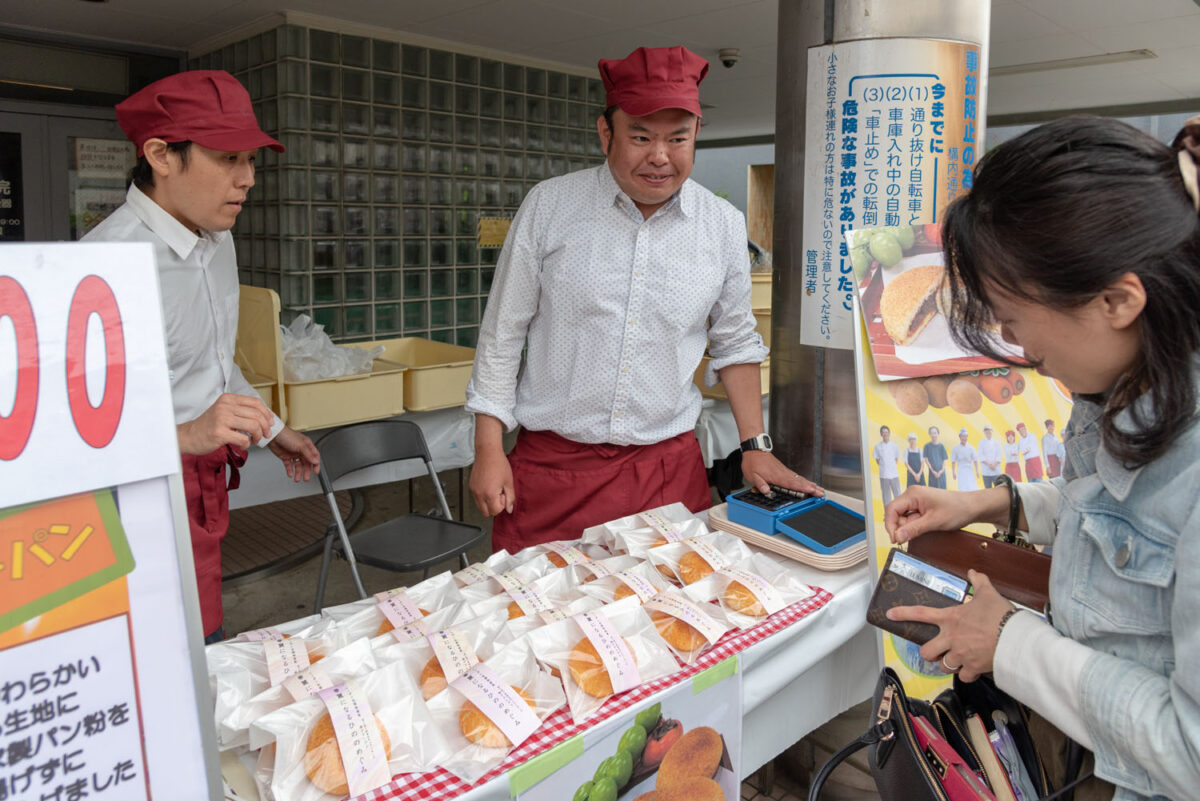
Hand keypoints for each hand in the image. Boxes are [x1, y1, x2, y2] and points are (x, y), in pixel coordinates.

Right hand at [177, 393, 273, 453]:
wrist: (189, 436)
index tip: (270, 422)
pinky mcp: (220, 433)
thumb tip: (265, 416)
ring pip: (253, 426)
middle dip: (265, 427)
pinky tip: (242, 446)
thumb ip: (241, 410)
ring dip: (257, 436)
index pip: (255, 402)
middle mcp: (225, 406)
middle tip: (265, 434)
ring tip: (254, 440)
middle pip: (257, 415)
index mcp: (228, 399)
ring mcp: (222, 419)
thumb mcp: (224, 410)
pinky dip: (247, 445)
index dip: (266, 413)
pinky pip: (243, 439)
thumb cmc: (208, 425)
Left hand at [267, 426, 319, 481]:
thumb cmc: (287, 435)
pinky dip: (290, 470)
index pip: (314, 456)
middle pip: (306, 463)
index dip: (316, 464)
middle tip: (306, 478)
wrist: (273, 435)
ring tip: (297, 479)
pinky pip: (289, 465)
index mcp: (306, 445)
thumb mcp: (301, 445)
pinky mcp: (285, 456)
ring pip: (297, 465)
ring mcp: (293, 453)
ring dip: (298, 472)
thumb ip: (309, 455)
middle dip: (306, 471)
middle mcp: (300, 450)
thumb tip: (315, 461)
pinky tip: (290, 474)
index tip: (316, 471)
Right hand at [470, 445, 514, 516]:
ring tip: (494, 489)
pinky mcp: (471, 486)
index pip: (495, 511)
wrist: (487, 452)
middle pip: (486, 513)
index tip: (503, 495)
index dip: (502, 505)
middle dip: (494, 507)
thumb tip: (509, 509)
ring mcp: (473, 491)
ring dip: (488, 503)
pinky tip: (488, 485)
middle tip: (499, 494)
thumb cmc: (498, 464)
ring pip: (480, 507)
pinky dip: (483, 497)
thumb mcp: (508, 482)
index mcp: (489, 494)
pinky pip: (476, 498)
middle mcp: (479, 494)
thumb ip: (510, 498)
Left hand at [741, 450, 823, 496]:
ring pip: (800, 479)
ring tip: (820, 489)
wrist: (754, 450)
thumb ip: (760, 484)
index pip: (792, 484)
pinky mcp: (784, 470)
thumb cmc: (753, 462)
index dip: (803, 488)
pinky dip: (804, 481)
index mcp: (776, 476)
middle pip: (800, 482)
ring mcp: (784, 471)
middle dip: (812, 488)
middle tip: (822, 493)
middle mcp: (783, 474)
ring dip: (810, 485)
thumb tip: (766, 491)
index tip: (813, 491)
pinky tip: (808, 484)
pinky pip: (796, 477)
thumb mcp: (752, 475)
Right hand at [884, 485, 990, 543]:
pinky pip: (911, 517)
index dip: (890, 526)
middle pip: (895, 514)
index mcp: (912, 494)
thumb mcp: (934, 522)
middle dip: (902, 527)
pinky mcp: (921, 506)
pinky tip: (926, 527)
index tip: (895, 540)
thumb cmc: (957, 509)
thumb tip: (897, 537)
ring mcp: (916, 500)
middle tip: (913, 535)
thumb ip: (913, 529)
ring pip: (903, 517)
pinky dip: (915, 525)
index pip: (891, 509)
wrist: (973, 507)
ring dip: (910, 527)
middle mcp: (912, 495)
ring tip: (926, 528)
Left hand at [886, 570, 1013, 681]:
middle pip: (926, 652)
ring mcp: (960, 655)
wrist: (1016, 637)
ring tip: (956, 661)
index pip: (920, 613)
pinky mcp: (972, 668)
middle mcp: (951, 638)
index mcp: (950, 618)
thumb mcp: (988, 593)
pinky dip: (966, 674)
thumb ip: (978, 581)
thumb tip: (973, 572)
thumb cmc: (1001, 615)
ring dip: (948, 664)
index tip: (890, 614)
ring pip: (943, 666)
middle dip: (929, 653)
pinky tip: (972, 669)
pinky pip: (963, 676)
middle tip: (936, 651)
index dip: (903, 613)